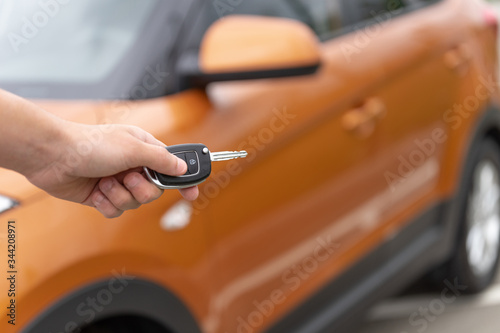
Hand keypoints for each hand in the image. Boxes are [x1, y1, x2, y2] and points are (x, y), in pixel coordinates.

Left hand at [26, 122, 198, 217]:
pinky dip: (107, 203)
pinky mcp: (102, 196)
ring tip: (105, 182)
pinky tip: (96, 191)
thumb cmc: (91, 145)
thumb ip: (161, 160)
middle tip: (127, 177)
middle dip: (140, 188)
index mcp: (143, 148)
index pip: (172, 165)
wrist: (53, 157)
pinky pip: (116, 210)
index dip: (183, 180)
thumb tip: (182, 168)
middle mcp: (132, 165)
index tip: (192, 194)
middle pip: (154, 190)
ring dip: (120, 195)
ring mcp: (117, 181)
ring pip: (135, 203)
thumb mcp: (133, 148)